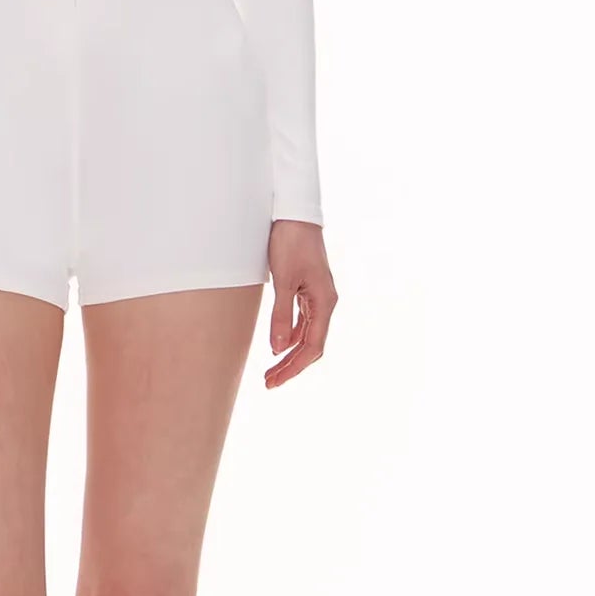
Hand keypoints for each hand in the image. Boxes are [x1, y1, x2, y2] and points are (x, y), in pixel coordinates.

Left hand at [263, 220, 335, 386]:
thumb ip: (280, 316)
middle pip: (311, 345)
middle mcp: (325, 302)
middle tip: (269, 382)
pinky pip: (302, 322)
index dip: (294, 367)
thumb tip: (277, 349)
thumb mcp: (283, 280)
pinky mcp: (307, 290)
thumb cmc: (290, 242)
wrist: (294, 213)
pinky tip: (278, 345)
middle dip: (291, 366)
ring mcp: (317, 296)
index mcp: (325, 302)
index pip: (312, 346)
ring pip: (306, 335)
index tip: (274, 381)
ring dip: (289, 353)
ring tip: (271, 370)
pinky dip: (290, 336)